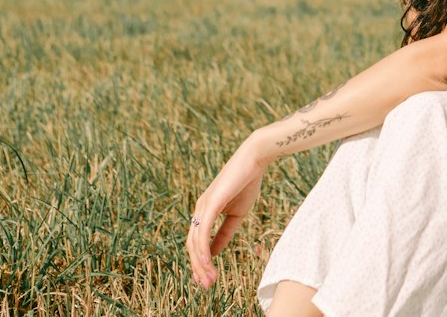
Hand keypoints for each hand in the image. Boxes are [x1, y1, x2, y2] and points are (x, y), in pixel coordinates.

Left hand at [186, 134, 267, 289]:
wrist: (255, 159)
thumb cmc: (247, 182)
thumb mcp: (236, 214)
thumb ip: (224, 233)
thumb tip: (212, 254)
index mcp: (205, 211)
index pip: (196, 242)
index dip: (199, 262)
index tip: (207, 279)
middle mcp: (199, 209)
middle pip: (192, 246)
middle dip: (197, 269)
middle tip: (206, 286)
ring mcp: (203, 205)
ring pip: (195, 242)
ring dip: (200, 264)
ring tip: (209, 280)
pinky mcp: (210, 203)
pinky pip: (203, 232)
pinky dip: (203, 249)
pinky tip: (207, 263)